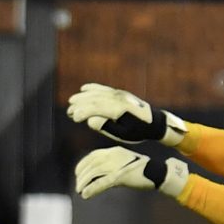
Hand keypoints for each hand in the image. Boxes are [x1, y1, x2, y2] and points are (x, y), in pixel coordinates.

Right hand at [65, 83, 185, 145]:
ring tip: (71, 101)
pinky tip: (84, 88)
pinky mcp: (121, 93)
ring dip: (83, 96)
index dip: (83, 112)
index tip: (73, 118)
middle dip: (80, 104)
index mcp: (119, 109)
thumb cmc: (138, 132)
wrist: (154, 123)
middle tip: (68, 111)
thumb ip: (106, 127)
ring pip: (98, 93)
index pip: (96, 108)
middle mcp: (119, 99)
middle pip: (94, 99)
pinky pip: (104, 89)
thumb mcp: (122, 134)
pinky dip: (93, 88)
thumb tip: (91, 120)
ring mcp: (120, 94)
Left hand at [74, 147, 188, 199]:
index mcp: (114, 151)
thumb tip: (97, 176)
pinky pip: (102, 183)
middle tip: (78, 186)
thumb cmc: (141, 170)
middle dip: (82, 176)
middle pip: (91, 165)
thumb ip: (111, 166)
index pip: (93, 156)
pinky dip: (92, 189)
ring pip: (94, 173)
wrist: (157, 172)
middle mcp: (113, 156)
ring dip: (84, 183)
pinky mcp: (120, 176)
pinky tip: (86, 195)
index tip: (78, 173)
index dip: (83, 165)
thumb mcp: (124, 163)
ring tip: (80, 191)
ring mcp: (117, 165)